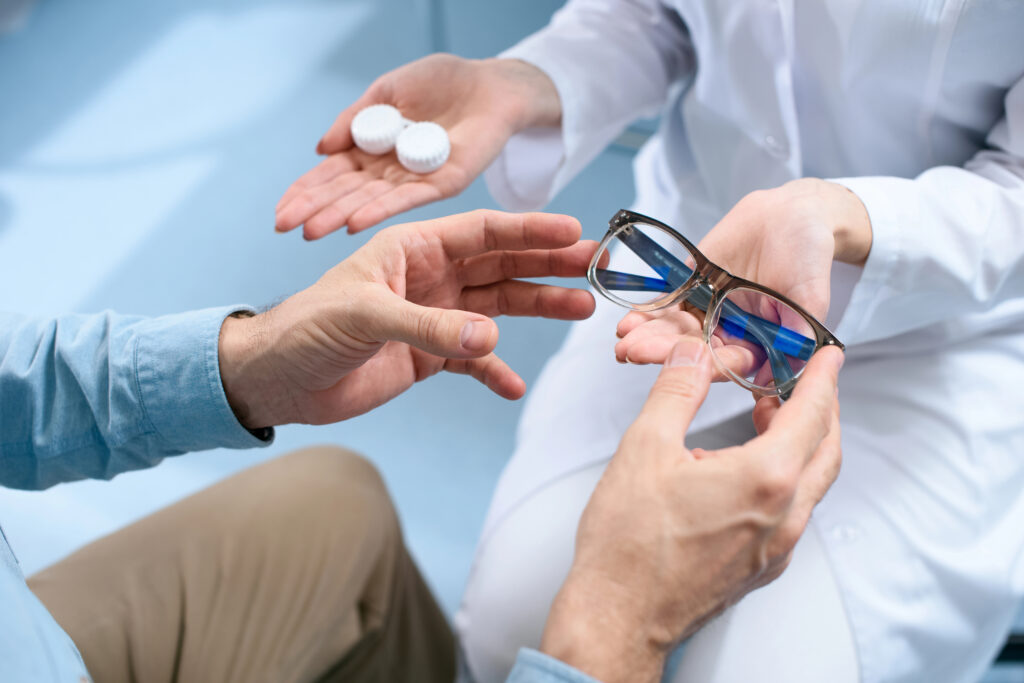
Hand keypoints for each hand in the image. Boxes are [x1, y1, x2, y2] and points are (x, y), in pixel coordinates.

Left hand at [219, 210, 595, 427]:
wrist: (278, 380)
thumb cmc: (306, 328)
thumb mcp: (364, 317)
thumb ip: (430, 326)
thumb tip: (490, 337)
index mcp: (411, 247)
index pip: (482, 231)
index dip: (529, 231)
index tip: (573, 233)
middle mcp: (429, 276)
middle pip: (501, 264)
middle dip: (549, 265)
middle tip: (596, 267)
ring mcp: (432, 316)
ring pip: (498, 306)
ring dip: (538, 308)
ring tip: (581, 309)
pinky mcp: (427, 355)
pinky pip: (474, 360)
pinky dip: (494, 371)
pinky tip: (513, 386)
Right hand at [275, 55, 560, 238]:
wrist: (489, 83)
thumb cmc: (441, 82)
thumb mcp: (386, 91)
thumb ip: (354, 119)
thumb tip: (321, 149)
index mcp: (373, 151)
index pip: (332, 176)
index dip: (305, 191)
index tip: (279, 210)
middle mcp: (390, 173)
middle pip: (345, 194)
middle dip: (313, 210)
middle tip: (282, 227)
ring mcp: (415, 181)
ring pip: (370, 201)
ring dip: (338, 216)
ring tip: (309, 232)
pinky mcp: (443, 184)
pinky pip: (407, 200)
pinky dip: (380, 211)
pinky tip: (354, 223)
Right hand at [540, 338, 843, 682]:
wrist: (618, 618)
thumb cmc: (628, 543)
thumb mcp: (645, 447)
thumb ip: (677, 392)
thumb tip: (693, 354)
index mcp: (765, 480)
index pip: (811, 414)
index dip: (822, 379)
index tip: (829, 357)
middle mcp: (783, 517)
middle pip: (826, 450)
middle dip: (821, 410)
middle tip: (804, 382)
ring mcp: (776, 548)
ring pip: (811, 484)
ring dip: (801, 444)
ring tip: (768, 417)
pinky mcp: (760, 568)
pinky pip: (790, 513)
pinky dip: (784, 478)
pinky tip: (743, 469)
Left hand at [612, 178, 869, 369]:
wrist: (793, 215)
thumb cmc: (809, 256)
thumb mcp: (810, 297)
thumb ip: (796, 334)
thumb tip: (777, 376)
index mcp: (758, 345)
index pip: (728, 363)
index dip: (704, 367)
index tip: (679, 368)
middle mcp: (729, 334)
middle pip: (692, 350)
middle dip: (661, 351)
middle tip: (632, 352)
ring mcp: (708, 311)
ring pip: (675, 329)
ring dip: (648, 335)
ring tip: (624, 336)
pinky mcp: (692, 288)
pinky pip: (668, 303)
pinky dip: (649, 311)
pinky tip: (628, 318)